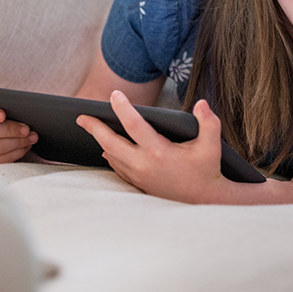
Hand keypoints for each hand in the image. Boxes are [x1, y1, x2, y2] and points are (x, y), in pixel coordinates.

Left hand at [76, 91, 229, 202]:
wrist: (204, 199)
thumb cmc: (207, 169)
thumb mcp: (211, 145)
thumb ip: (208, 122)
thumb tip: (201, 103)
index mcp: (159, 151)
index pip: (134, 125)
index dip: (122, 108)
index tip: (114, 94)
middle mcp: (144, 164)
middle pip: (110, 143)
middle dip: (94, 128)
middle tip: (81, 116)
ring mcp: (139, 176)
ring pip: (111, 156)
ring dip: (100, 141)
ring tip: (91, 128)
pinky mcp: (139, 184)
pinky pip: (118, 167)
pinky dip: (110, 155)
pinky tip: (107, 149)